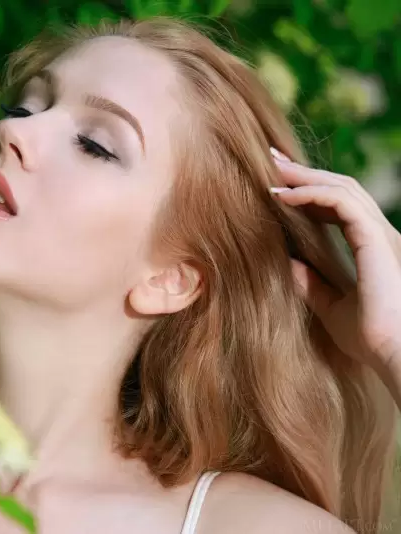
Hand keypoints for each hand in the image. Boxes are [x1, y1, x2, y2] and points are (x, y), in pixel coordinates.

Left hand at [270, 148, 400, 374]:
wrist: (395, 355)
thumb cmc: (371, 339)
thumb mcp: (332, 307)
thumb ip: (311, 284)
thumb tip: (286, 263)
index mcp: (374, 248)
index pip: (342, 206)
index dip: (311, 191)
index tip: (280, 185)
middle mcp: (380, 236)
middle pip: (342, 189)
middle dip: (306, 173)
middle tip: (273, 161)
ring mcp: (381, 235)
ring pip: (342, 188)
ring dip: (305, 177)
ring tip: (273, 170)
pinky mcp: (376, 239)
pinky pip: (341, 202)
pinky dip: (310, 194)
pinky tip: (283, 196)